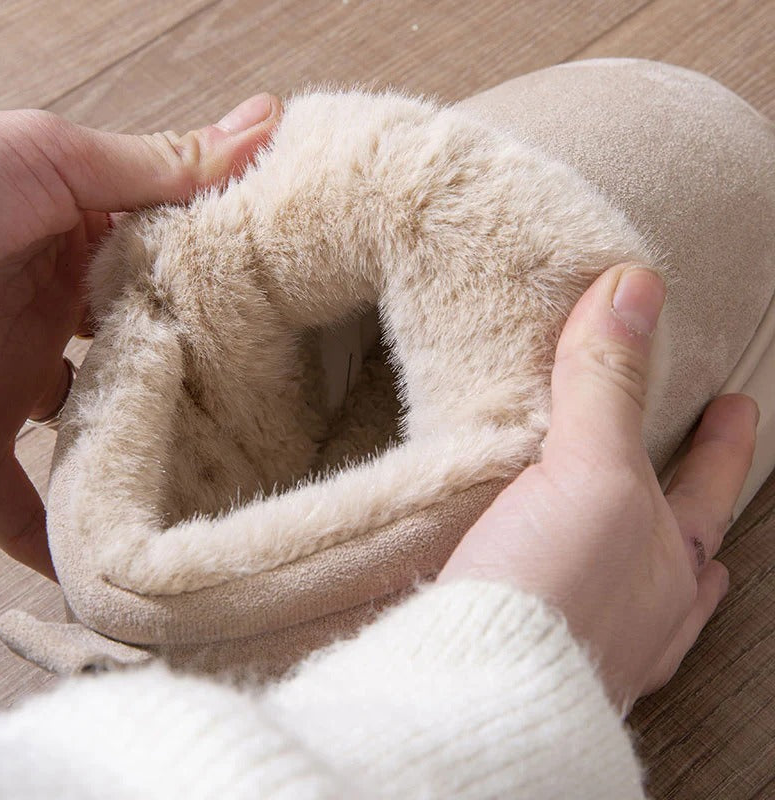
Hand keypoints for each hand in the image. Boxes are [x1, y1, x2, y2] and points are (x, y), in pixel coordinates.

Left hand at [0, 94, 281, 579]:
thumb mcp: (48, 160)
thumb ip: (155, 163)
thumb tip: (266, 123)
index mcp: (72, 248)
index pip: (171, 273)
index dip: (230, 291)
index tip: (297, 320)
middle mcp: (49, 321)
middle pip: (143, 359)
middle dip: (200, 382)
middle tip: (274, 412)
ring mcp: (14, 388)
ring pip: (97, 437)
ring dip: (143, 458)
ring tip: (216, 481)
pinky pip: (20, 507)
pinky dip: (56, 542)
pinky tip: (106, 564)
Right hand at [439, 264, 757, 712]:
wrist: (473, 691)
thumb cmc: (554, 589)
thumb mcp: (590, 473)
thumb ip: (605, 386)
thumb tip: (635, 287)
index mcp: (666, 557)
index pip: (712, 487)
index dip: (727, 443)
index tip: (741, 402)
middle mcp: (642, 605)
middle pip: (684, 545)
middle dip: (693, 509)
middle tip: (690, 479)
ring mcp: (589, 635)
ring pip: (630, 585)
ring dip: (633, 553)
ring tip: (626, 531)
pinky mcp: (527, 647)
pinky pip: (562, 605)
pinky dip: (565, 584)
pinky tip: (537, 578)